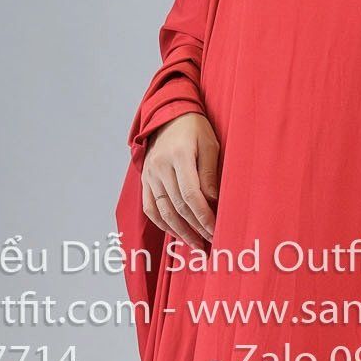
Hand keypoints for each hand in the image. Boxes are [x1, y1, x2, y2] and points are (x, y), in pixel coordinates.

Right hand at [142, 112, 219, 252]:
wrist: (169, 116)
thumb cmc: (195, 129)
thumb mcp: (210, 145)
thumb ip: (210, 173)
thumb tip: (213, 202)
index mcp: (178, 156)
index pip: (191, 195)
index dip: (203, 216)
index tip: (216, 230)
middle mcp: (160, 167)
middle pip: (177, 206)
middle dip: (195, 227)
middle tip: (210, 240)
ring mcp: (149, 174)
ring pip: (163, 211)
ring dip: (180, 231)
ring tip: (196, 244)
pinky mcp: (145, 179)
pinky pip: (150, 208)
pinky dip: (163, 224)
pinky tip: (177, 233)